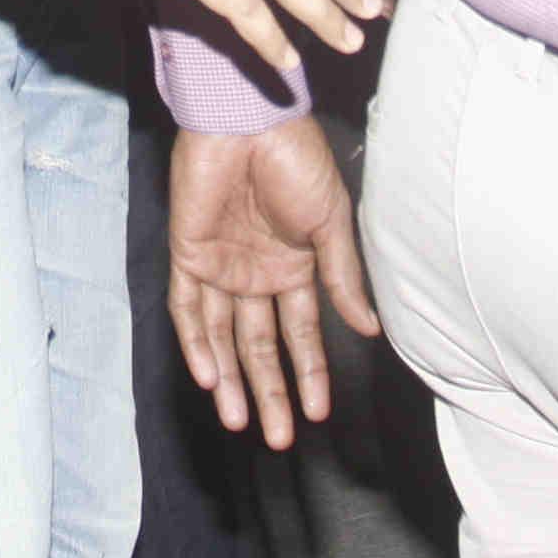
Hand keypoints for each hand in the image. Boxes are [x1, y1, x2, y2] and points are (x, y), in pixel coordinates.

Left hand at [170, 119, 381, 448]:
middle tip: (281, 438)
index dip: (310, 372)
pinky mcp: (188, 253)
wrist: (248, 120)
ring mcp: (221, 266)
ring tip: (241, 421)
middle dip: (271, 391)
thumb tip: (370, 329)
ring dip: (230, 379)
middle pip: (260, 346)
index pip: (301, 333)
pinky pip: (187, 307)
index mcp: (293, 267)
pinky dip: (196, 342)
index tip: (319, 412)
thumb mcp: (330, 222)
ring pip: (222, 336)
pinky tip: (208, 376)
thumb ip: (342, 277)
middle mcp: (256, 273)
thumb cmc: (295, 160)